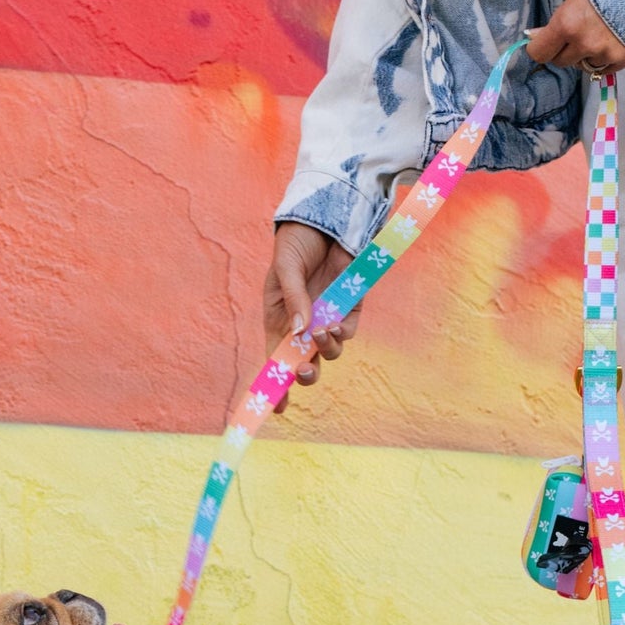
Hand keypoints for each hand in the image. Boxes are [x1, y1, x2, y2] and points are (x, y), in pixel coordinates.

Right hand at [262, 222, 359, 409]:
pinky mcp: (348, 309)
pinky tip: (334, 324)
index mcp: (278, 321)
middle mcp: (302, 326)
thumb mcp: (285, 269)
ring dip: (325, 349)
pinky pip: (346, 332)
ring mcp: (326, 319)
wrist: (325, 218)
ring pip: (328, 352)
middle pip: (304, 364)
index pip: (275, 360)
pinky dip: (341, 334)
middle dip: (305, 375)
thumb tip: (301, 331)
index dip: (275, 384)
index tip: (278, 406)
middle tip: (304, 371)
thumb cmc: (296, 243)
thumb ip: (294, 299)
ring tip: (322, 332)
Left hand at [525, 0, 624, 74]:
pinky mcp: (624, 59)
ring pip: (584, 65)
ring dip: (586, 54)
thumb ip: (560, 16)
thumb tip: (536, 36)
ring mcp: (605, 54)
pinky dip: (604, 58)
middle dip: (564, 49)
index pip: (540, 52)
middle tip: (576, 32)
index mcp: (568, 23)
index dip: (540, 46)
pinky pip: (604, 68)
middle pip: (561, 61)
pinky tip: (613, 40)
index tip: (543, 41)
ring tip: (601, 31)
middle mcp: (584, 43)